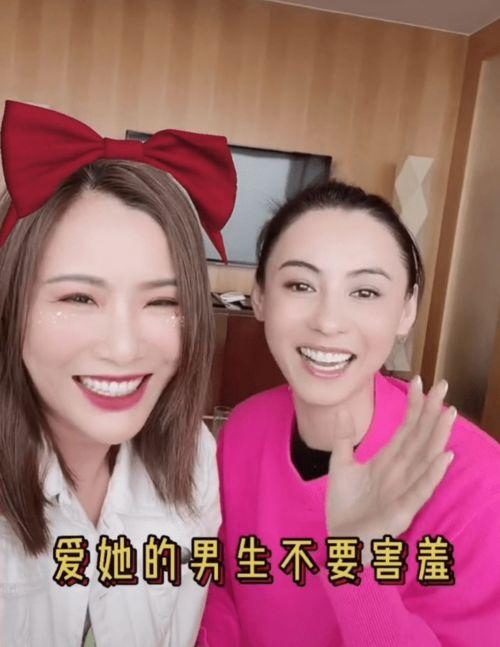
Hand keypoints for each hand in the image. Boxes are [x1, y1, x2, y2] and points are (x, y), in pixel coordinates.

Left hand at [325, 377, 455, 561]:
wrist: (339, 541)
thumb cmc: (345, 507)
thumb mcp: (341, 467)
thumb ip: (345, 442)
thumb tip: (343, 413)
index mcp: (388, 461)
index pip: (406, 428)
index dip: (414, 406)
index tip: (419, 380)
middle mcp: (401, 472)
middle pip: (420, 437)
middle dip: (431, 412)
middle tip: (443, 385)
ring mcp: (404, 490)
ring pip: (425, 459)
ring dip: (438, 437)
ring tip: (449, 414)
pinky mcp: (402, 511)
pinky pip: (421, 490)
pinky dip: (433, 473)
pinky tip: (445, 457)